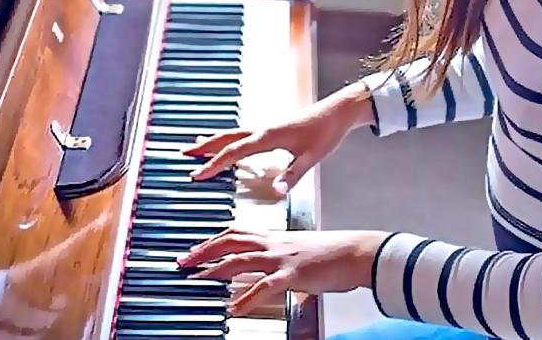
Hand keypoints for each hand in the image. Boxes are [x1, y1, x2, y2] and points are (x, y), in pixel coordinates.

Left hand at [176, 228, 388, 314]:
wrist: (357, 252)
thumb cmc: (335, 253)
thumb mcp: (303, 250)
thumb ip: (284, 258)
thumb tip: (272, 272)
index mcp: (278, 237)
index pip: (239, 232)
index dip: (214, 239)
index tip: (197, 248)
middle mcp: (276, 244)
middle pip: (232, 241)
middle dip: (204, 250)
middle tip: (184, 261)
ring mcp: (282, 258)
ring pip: (240, 260)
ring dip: (215, 271)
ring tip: (197, 280)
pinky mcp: (293, 274)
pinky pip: (263, 287)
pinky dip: (245, 299)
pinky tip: (233, 309)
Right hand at [184, 82, 373, 188]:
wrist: (339, 111)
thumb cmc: (326, 132)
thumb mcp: (311, 157)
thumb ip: (292, 175)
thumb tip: (275, 192)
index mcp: (269, 136)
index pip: (234, 151)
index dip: (214, 164)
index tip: (196, 175)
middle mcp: (264, 129)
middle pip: (227, 137)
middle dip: (204, 146)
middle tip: (183, 154)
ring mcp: (268, 127)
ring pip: (233, 133)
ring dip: (213, 140)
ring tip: (195, 146)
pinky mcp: (274, 129)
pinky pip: (243, 133)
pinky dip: (228, 139)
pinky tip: (228, 144)